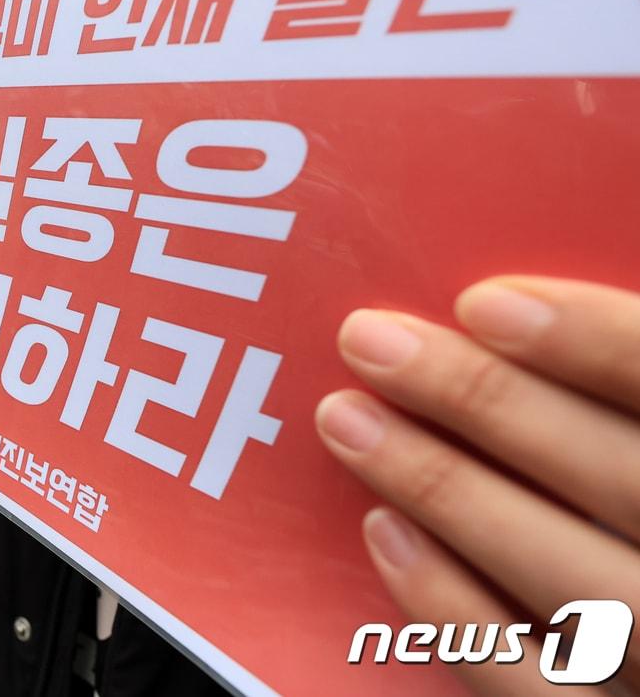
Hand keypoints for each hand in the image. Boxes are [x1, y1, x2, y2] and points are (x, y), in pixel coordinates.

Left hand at [318, 277, 639, 693]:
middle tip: (369, 342)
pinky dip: (455, 611)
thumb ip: (618, 390)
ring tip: (349, 420)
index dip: (595, 343)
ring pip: (578, 587)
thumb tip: (508, 311)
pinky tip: (384, 533)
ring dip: (450, 493)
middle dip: (488, 404)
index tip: (482, 303)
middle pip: (625, 482)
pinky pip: (539, 690)